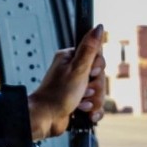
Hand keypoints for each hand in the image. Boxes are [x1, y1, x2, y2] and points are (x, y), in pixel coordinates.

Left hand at [27, 24, 105, 140]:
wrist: (46, 119)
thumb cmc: (57, 94)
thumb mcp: (77, 69)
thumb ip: (90, 48)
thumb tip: (98, 27)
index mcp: (71, 59)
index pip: (98, 57)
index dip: (97, 68)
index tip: (90, 73)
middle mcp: (74, 71)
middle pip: (100, 76)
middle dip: (95, 88)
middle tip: (83, 91)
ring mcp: (76, 87)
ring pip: (99, 92)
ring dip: (93, 101)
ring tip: (80, 104)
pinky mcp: (79, 101)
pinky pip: (95, 105)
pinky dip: (92, 111)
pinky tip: (84, 113)